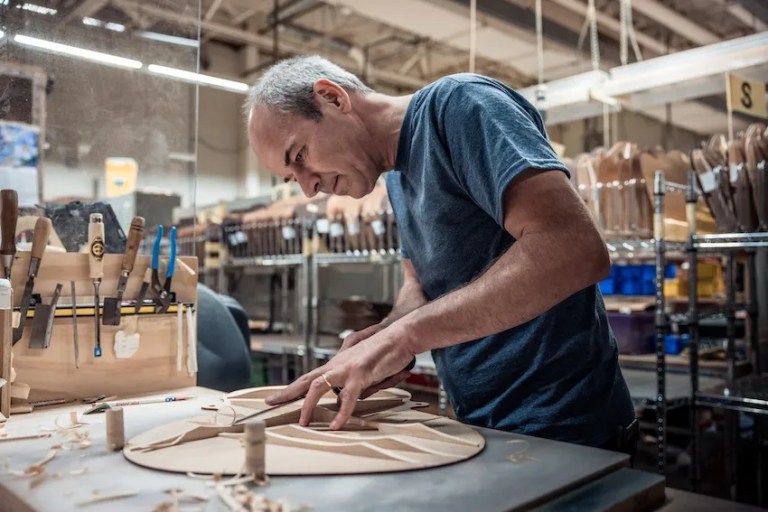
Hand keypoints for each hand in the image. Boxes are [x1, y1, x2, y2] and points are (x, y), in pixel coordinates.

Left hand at [265, 324, 414, 429]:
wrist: (400, 336)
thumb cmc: (385, 351)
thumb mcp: (363, 368)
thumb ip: (350, 382)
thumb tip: (343, 399)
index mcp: (337, 364)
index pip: (309, 377)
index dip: (292, 387)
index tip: (275, 396)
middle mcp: (337, 365)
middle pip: (306, 380)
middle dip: (287, 392)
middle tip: (270, 402)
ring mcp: (347, 369)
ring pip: (319, 387)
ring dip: (308, 405)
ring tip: (303, 422)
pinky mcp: (361, 374)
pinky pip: (348, 398)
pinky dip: (341, 413)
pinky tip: (335, 425)